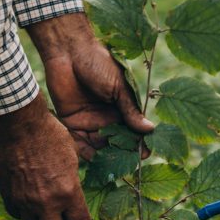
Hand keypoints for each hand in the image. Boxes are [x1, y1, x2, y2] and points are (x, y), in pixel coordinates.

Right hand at [0, 96, 89, 219]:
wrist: (19, 125)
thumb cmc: (50, 135)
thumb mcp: (72, 157)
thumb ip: (72, 182)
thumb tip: (74, 196)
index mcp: (69, 192)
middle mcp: (47, 202)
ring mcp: (25, 200)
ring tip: (42, 207)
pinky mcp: (7, 195)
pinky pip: (16, 214)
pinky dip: (22, 210)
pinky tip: (27, 198)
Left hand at [27, 14, 153, 160]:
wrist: (69, 52)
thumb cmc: (99, 63)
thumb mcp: (119, 87)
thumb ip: (130, 110)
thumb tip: (150, 130)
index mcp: (121, 108)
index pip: (133, 130)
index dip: (140, 142)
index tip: (145, 153)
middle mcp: (106, 117)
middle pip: (116, 142)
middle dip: (122, 154)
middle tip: (127, 165)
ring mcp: (89, 121)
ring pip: (98, 146)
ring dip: (104, 156)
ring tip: (110, 167)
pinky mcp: (71, 122)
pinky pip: (78, 142)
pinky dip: (85, 153)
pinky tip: (93, 162)